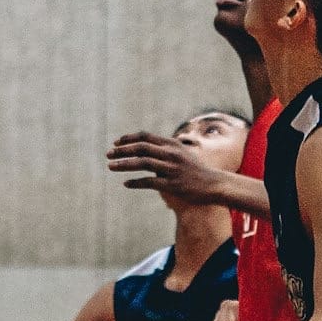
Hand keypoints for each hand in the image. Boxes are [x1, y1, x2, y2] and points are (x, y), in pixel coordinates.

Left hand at [108, 133, 229, 204]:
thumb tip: (149, 147)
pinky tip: (126, 183)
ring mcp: (171, 169)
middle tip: (108, 154)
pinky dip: (136, 182)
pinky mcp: (172, 184)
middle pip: (141, 147)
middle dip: (122, 150)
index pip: (145, 136)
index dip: (129, 138)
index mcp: (171, 144)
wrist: (213, 184)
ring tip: (110, 167)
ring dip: (124, 164)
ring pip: (143, 163)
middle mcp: (170, 153)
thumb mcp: (182, 152)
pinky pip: (150, 182)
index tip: (116, 143)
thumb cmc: (195, 169)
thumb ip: (166, 149)